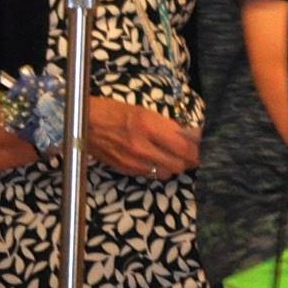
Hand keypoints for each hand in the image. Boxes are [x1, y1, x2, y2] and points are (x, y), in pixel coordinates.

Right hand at [85, 96, 200, 178]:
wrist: (84, 123)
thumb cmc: (115, 111)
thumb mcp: (145, 111)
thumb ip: (167, 126)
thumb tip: (190, 135)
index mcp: (149, 126)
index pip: (183, 146)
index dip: (197, 149)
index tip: (203, 146)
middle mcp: (143, 147)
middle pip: (179, 164)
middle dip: (189, 160)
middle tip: (192, 154)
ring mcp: (133, 161)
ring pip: (166, 173)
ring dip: (174, 166)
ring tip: (175, 158)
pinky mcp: (125, 170)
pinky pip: (150, 176)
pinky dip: (158, 170)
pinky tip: (158, 161)